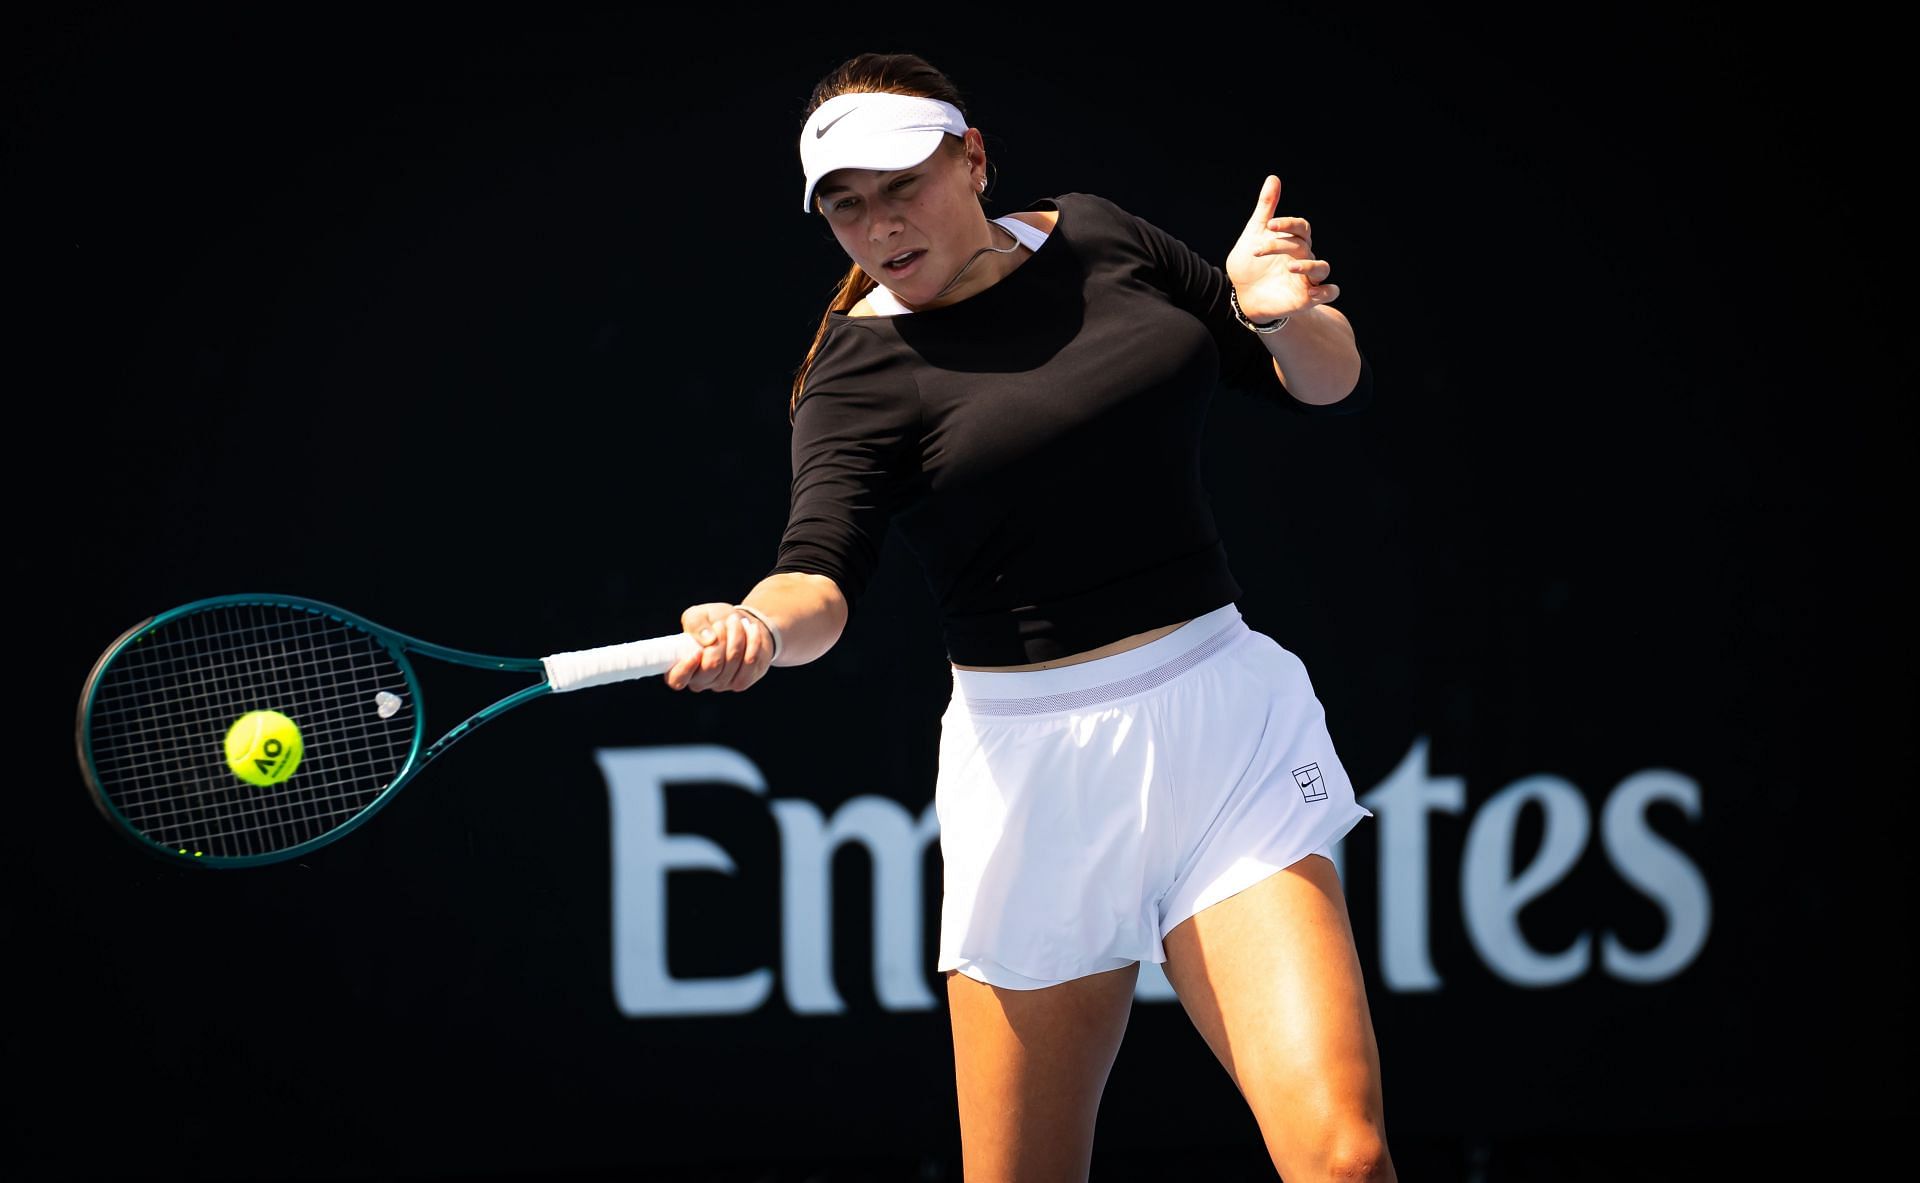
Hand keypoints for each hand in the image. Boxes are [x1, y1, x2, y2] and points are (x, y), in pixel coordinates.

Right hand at [666, 602, 774, 692]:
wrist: (741, 625)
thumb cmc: (713, 622)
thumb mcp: (699, 615)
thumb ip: (696, 623)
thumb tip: (708, 639)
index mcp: (682, 666)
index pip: (677, 679)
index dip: (686, 668)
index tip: (697, 651)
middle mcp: (700, 681)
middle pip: (712, 666)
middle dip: (721, 639)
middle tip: (721, 624)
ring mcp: (721, 684)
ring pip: (732, 661)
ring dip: (737, 635)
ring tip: (735, 621)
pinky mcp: (742, 682)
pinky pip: (751, 662)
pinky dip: (753, 641)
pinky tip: (752, 630)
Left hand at [1225, 175, 1340, 321]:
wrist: (1240, 294)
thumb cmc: (1249, 263)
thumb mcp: (1255, 234)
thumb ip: (1266, 208)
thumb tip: (1273, 177)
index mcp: (1293, 242)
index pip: (1302, 227)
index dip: (1288, 224)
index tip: (1269, 225)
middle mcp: (1303, 258)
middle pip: (1303, 246)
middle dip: (1280, 246)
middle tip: (1257, 251)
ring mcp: (1306, 278)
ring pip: (1322, 268)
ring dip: (1309, 266)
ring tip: (1290, 267)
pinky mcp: (1306, 298)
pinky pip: (1328, 293)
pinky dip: (1326, 292)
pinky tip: (1312, 292)